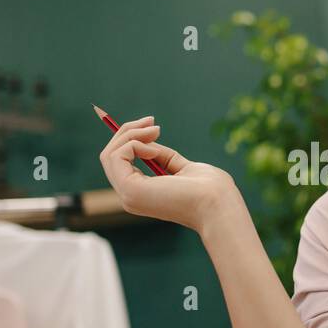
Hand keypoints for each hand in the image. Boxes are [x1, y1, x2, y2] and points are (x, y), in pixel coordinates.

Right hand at [98, 116, 239, 233]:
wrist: (218, 205)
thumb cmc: (210, 190)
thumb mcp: (184, 168)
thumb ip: (165, 158)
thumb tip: (149, 140)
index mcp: (142, 194)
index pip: (120, 164)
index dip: (131, 139)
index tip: (154, 125)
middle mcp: (130, 197)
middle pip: (110, 156)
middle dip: (128, 131)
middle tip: (153, 122)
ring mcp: (128, 195)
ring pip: (109, 154)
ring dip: (131, 134)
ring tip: (156, 131)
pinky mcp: (130, 189)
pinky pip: (117, 156)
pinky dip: (134, 144)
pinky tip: (154, 150)